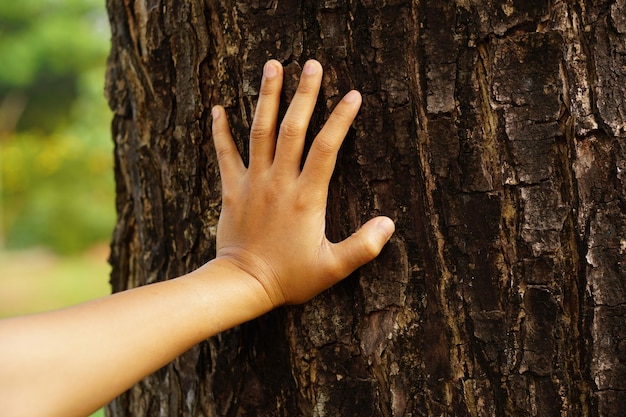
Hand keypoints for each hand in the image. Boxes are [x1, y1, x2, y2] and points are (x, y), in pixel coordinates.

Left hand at [211, 59, 393, 305]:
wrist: (243, 285)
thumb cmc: (289, 278)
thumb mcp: (333, 268)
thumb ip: (363, 247)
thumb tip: (390, 223)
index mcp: (306, 197)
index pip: (326, 148)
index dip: (341, 120)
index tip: (353, 94)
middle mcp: (279, 182)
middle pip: (293, 129)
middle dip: (304, 94)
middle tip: (311, 63)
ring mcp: (253, 182)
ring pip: (260, 132)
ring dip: (267, 98)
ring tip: (273, 66)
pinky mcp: (232, 189)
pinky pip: (225, 154)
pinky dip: (221, 131)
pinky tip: (218, 108)